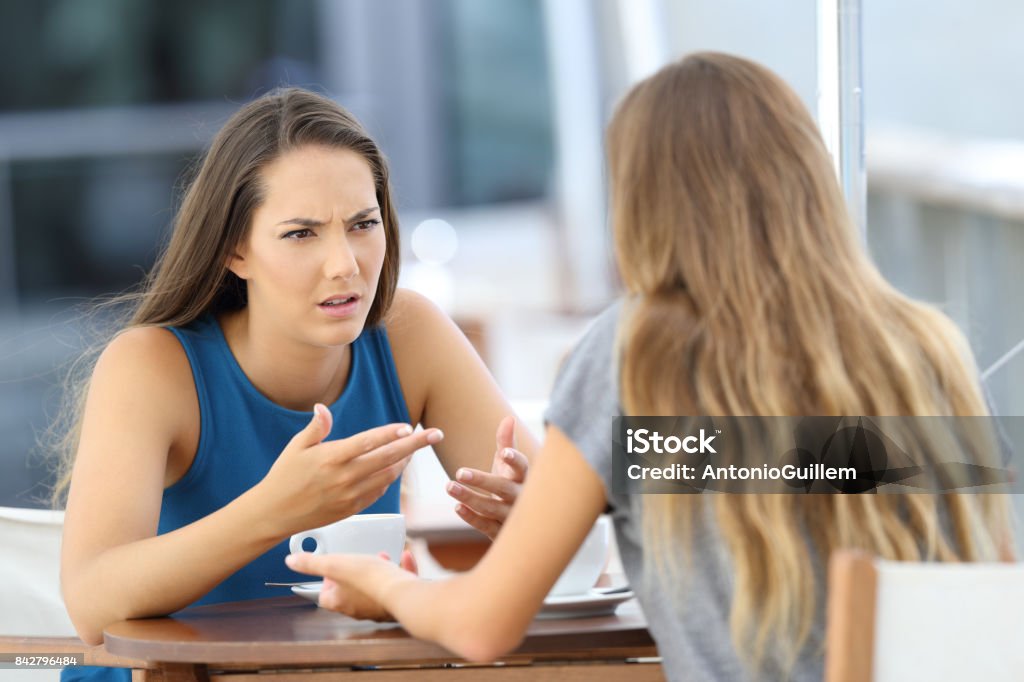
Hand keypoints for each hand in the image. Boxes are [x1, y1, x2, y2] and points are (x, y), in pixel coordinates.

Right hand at [260, 404, 443, 534]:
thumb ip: (316, 427)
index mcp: (331, 458)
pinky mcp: (352, 509)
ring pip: (388, 476)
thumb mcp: (296, 447)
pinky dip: (390, 478)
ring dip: (406, 461)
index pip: (368, 442)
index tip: (409, 426)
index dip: (391, 434)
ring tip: (416, 449)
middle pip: (388, 458)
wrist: (274, 514)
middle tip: (436, 434)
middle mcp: (344, 477)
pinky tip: (396, 467)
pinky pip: (379, 491)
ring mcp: (350, 495)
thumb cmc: (284, 477)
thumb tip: (323, 407)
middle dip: (416, 445)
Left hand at [286, 549, 416, 620]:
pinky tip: (404, 558)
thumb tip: (291, 561)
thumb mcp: (335, 564)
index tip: (333, 566)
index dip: (326, 580)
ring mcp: (377, 608)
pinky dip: (398, 572)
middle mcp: (357, 610)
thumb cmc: (368, 579)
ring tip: (382, 558)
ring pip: (373, 590)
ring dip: (376, 572)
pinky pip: (395, 587)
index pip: (324, 596)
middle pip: (349, 592)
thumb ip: (312, 563)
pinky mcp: (396, 604)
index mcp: (339, 602)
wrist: (402, 593)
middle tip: (358, 560)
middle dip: (353, 573)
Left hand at [445, 415, 528, 539]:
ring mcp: (511, 517)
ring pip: (492, 508)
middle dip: (482, 480)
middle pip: (503, 488)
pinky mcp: (500, 532)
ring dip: (470, 498)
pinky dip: (472, 518)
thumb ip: (507, 443)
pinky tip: (457, 507)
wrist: (523, 523)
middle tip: (459, 472)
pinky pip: (486, 526)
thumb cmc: (512, 485)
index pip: (522, 467)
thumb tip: (509, 418)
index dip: (515, 460)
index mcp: (523, 478)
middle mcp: (520, 498)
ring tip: (449, 486)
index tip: (504, 453)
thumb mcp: (509, 466)